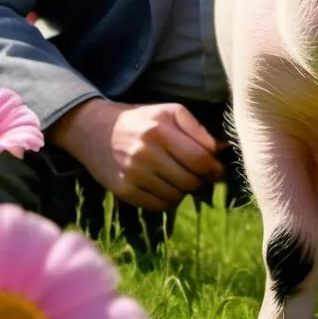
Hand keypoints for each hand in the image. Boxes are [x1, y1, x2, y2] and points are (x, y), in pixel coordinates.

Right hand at [49, 98, 226, 209]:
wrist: (96, 130)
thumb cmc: (141, 120)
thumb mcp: (169, 112)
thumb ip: (197, 129)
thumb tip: (221, 150)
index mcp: (160, 130)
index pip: (199, 159)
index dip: (215, 168)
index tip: (218, 170)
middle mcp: (145, 153)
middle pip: (190, 181)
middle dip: (202, 181)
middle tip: (201, 175)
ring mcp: (132, 174)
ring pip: (176, 196)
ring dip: (185, 191)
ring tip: (181, 178)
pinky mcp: (123, 191)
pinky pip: (159, 206)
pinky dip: (169, 200)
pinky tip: (166, 187)